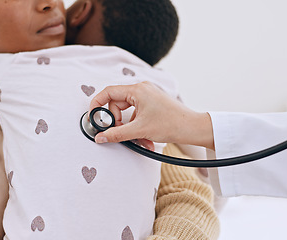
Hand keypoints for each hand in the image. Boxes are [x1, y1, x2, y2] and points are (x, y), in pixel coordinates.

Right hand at [89, 82, 214, 148]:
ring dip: (130, 129)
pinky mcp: (153, 105)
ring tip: (140, 141)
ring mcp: (148, 97)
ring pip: (129, 113)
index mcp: (138, 90)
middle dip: (117, 122)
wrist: (193, 128)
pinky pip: (138, 116)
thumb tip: (100, 137)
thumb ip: (116, 134)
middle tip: (119, 133)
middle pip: (117, 104)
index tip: (93, 116)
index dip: (97, 104)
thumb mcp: (139, 130)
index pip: (109, 92)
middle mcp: (142, 90)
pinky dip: (139, 128)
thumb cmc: (171, 124)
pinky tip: (147, 141)